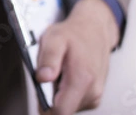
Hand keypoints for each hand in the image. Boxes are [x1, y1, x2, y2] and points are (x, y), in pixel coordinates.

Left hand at [36, 0, 119, 114]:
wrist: (94, 29)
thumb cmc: (74, 33)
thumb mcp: (54, 38)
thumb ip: (48, 58)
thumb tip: (42, 78)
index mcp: (82, 79)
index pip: (61, 111)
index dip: (44, 105)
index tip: (39, 92)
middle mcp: (92, 91)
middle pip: (63, 111)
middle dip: (50, 97)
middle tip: (48, 76)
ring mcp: (95, 95)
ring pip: (68, 107)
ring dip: (58, 94)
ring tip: (59, 73)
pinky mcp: (95, 96)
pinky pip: (74, 102)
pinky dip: (66, 92)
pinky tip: (66, 76)